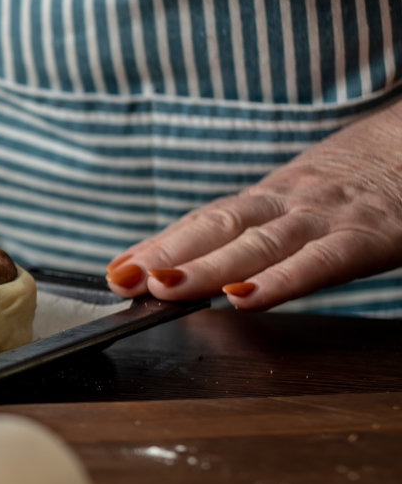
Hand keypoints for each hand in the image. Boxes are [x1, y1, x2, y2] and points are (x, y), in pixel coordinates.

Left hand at [104, 104, 401, 308]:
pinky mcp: (368, 237)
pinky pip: (320, 262)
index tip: (115, 270)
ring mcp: (326, 218)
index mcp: (270, 199)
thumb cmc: (360, 185)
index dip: (158, 244)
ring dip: (206, 267)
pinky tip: (243, 298)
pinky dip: (280, 281)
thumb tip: (187, 263)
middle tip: (123, 279)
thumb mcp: (303, 202)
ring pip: (258, 243)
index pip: (204, 221)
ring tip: (164, 286)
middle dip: (166, 255)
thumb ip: (254, 232)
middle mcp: (289, 203)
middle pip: (219, 228)